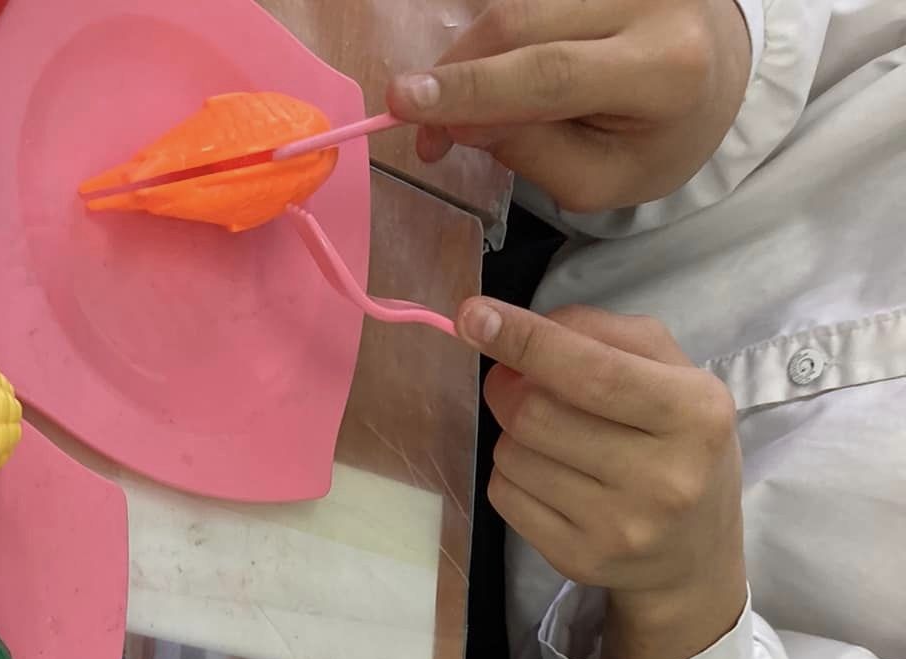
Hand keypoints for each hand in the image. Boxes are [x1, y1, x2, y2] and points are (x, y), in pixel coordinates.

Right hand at [387, 0, 752, 212]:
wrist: (719, 67)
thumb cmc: (658, 137)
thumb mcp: (602, 177)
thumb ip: (530, 150)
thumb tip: (456, 121)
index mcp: (664, 69)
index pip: (552, 73)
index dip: (472, 87)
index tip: (403, 102)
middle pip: (520, 22)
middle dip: (456, 75)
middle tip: (420, 130)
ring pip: (515, 2)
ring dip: (470, 56)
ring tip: (458, 106)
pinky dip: (496, 36)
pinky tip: (493, 68)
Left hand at [461, 298, 746, 658]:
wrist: (695, 551)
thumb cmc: (680, 444)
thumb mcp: (671, 373)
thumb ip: (604, 334)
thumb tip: (520, 329)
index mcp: (693, 413)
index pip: (592, 372)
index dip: (526, 341)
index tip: (473, 316)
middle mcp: (661, 476)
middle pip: (536, 414)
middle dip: (509, 387)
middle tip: (514, 381)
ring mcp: (618, 526)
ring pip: (513, 456)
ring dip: (513, 434)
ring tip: (548, 437)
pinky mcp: (579, 559)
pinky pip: (505, 499)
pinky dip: (510, 474)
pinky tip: (544, 475)